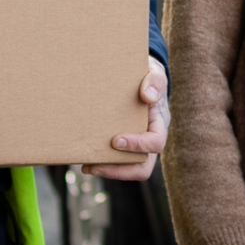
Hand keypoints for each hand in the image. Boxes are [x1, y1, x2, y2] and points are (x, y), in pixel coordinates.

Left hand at [83, 56, 168, 180]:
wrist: (138, 78)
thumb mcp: (154, 72)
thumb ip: (154, 80)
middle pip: (143, 168)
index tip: (115, 140)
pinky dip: (101, 163)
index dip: (138, 146)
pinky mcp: (122, 147)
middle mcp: (150, 139)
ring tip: (86, 167)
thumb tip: (147, 96)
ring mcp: (136, 146)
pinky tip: (85, 158)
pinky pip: (115, 162)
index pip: (156, 143)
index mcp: (160, 124)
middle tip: (94, 166)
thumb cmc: (147, 76)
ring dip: (107, 171)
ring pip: (127, 169)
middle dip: (119, 171)